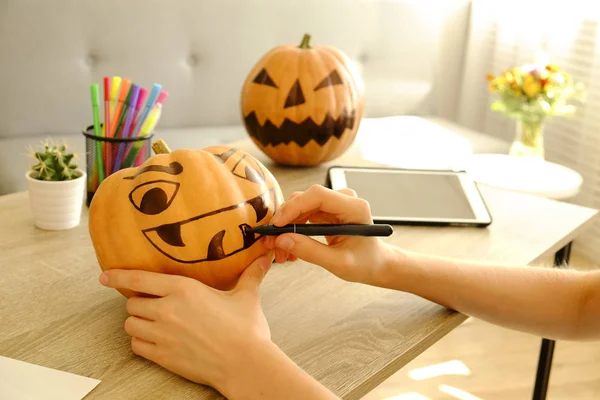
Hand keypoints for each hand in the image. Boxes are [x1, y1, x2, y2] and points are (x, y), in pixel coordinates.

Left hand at [98, 255, 273, 394]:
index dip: (118, 276)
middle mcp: (167, 309)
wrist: (244, 363)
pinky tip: (154, 340)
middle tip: (152, 305)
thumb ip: (251, 276)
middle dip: (139, 303)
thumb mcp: (247, 297)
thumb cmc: (246, 329)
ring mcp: (162, 334)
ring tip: (152, 322)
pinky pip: (136, 345)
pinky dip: (141, 341)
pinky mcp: (162, 355)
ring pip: (130, 324)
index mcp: (184, 289)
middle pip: (132, 302)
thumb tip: (265, 260)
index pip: (139, 279)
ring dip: (137, 322)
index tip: (104, 275)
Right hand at [265, 184, 393, 284]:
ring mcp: (335, 203)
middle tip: (272, 242)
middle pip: (305, 198)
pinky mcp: (327, 210)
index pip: (317, 195)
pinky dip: (292, 228)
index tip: (278, 225)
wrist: (375, 263)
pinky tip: (289, 245)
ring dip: (286, 226)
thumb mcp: (338, 263)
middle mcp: (344, 199)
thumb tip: (282, 240)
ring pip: (300, 205)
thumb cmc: (365, 263)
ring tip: (280, 250)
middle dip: (285, 219)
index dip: (294, 207)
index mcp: (354, 207)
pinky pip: (303, 213)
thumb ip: (310, 251)